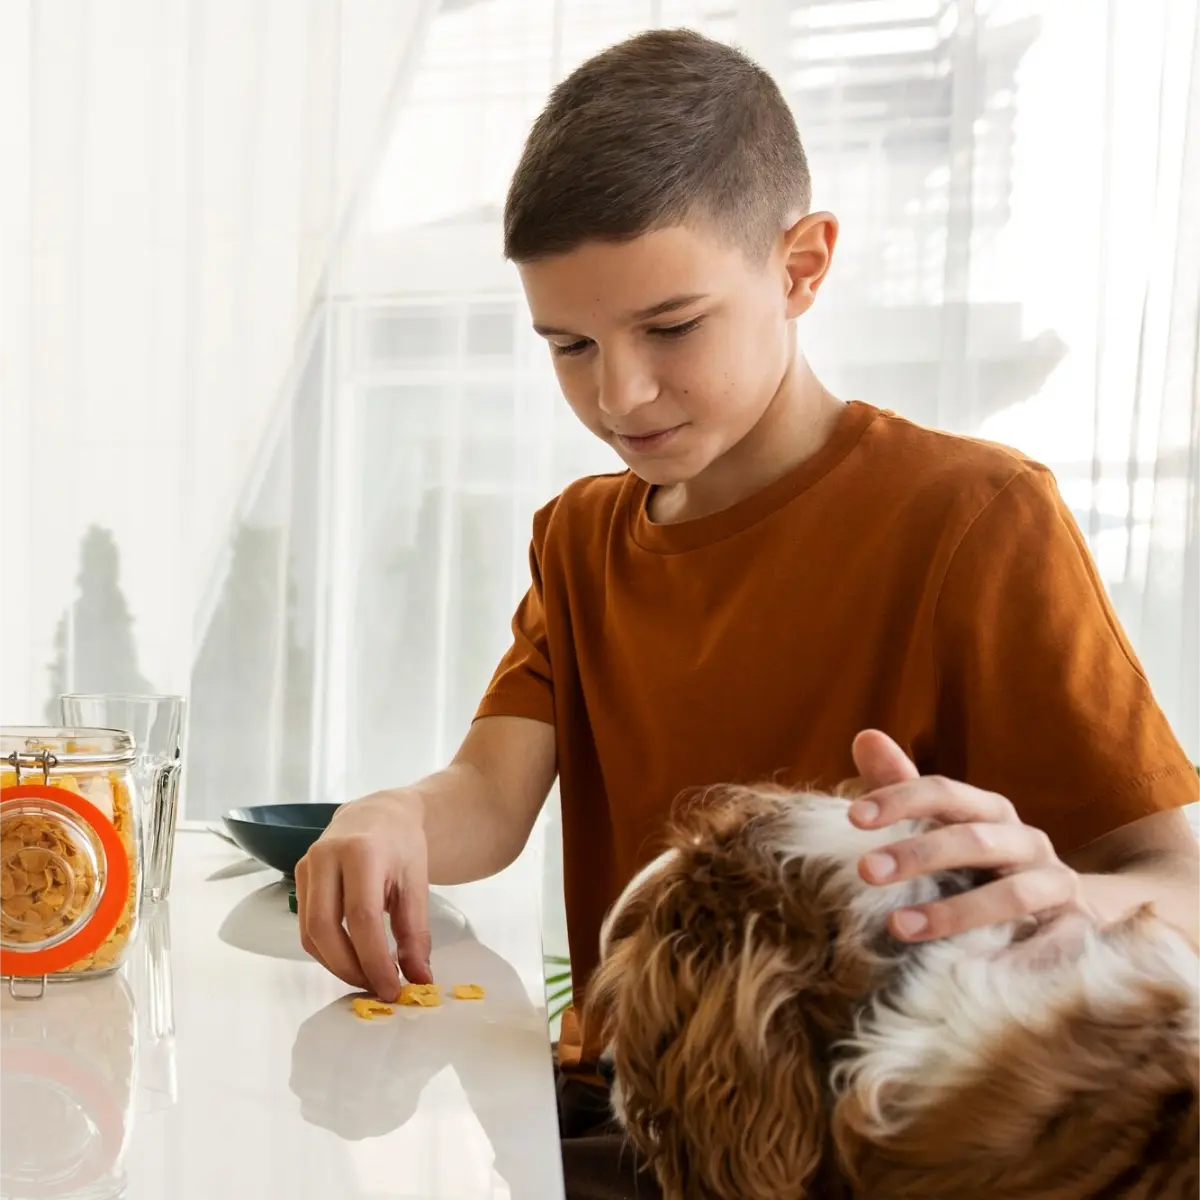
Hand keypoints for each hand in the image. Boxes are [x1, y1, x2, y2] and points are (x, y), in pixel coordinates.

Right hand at [295, 792, 433, 999]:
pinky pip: (305, 926)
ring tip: (367, 977)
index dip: (374, 959)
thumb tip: (419, 978)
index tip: (392, 987)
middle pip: (325, 928)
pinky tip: (351, 959)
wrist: (380, 814)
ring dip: (336, 965)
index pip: (361, 917)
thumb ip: (416, 933)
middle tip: (377, 988)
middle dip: (350, 968)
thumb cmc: (401, 846)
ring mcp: (306, 865)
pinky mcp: (298, 877)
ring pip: (309, 932)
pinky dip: (326, 951)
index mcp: (362, 851)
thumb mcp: (417, 884)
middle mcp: (326, 856)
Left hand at [847, 731, 1088, 941]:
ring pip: (1010, 894)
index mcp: (991, 812)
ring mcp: (1057, 886)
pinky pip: (1054, 946)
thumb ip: (904, 787)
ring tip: (898, 927)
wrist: (1071, 908)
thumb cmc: (985, 864)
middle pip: (973, 840)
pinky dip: (1019, 960)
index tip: (853, 817)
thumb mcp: (946, 825)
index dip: (900, 799)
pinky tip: (975, 975)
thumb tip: (865, 737)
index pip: (945, 793)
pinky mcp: (1080, 931)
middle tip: (865, 871)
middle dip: (918, 853)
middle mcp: (1027, 842)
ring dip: (955, 911)